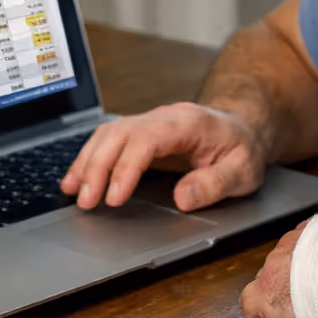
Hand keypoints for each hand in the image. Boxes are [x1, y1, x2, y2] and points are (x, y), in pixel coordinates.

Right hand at [59, 103, 268, 211]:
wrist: (243, 128)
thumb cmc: (242, 149)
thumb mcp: (243, 170)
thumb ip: (216, 183)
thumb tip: (183, 198)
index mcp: (189, 122)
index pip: (147, 139)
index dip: (126, 167)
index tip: (115, 197)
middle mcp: (164, 116)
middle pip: (120, 133)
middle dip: (98, 167)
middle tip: (87, 201)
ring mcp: (150, 121)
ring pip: (108, 133)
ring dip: (88, 162)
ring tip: (74, 192)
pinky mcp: (141, 131)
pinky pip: (109, 138)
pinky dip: (90, 157)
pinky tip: (77, 178)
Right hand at [239, 220, 307, 317]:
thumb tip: (289, 317)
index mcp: (265, 294)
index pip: (248, 301)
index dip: (263, 308)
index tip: (279, 312)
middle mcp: (272, 266)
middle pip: (269, 274)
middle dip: (285, 282)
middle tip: (310, 294)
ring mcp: (289, 244)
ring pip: (288, 254)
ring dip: (301, 263)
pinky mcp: (308, 228)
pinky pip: (306, 235)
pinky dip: (315, 244)